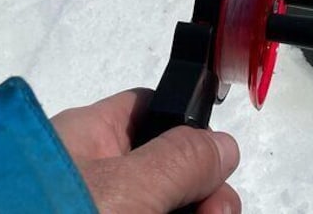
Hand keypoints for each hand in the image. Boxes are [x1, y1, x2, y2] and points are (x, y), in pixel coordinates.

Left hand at [51, 88, 240, 213]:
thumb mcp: (125, 188)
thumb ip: (181, 158)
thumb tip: (222, 145)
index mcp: (90, 137)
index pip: (152, 110)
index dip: (190, 129)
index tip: (216, 166)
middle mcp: (95, 175)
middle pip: (170, 169)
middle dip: (204, 191)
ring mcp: (100, 210)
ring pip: (166, 206)